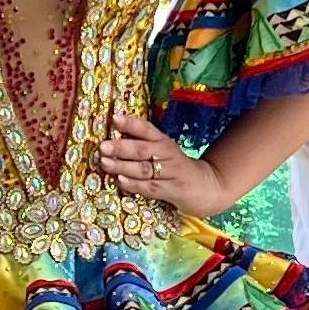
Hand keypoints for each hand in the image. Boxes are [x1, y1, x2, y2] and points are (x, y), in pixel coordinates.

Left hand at [93, 114, 236, 213]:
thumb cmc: (174, 166)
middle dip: (121, 147)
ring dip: (122, 166)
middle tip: (103, 146)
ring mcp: (169, 173)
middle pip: (142, 150)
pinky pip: (149, 188)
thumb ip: (142, 144)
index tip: (115, 118)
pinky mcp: (170, 191)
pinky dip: (134, 185)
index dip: (131, 124)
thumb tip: (112, 135)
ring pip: (143, 169)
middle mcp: (167, 155)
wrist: (205, 186)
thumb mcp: (163, 150)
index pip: (147, 129)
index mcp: (163, 141)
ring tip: (104, 162)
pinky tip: (120, 181)